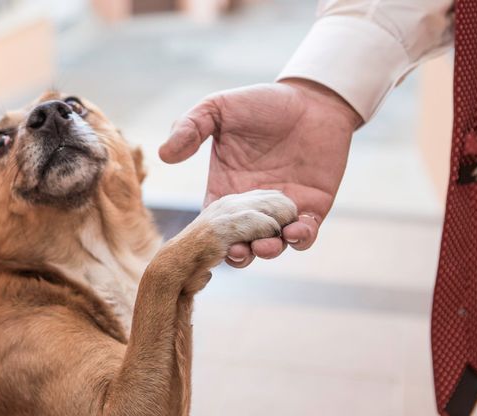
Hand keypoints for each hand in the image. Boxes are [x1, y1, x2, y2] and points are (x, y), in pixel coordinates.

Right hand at [159, 79, 361, 267]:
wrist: (311, 98)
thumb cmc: (262, 103)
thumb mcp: (218, 109)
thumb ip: (189, 127)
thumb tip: (164, 154)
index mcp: (226, 190)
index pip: (213, 226)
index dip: (209, 241)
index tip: (209, 245)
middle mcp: (253, 207)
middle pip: (241, 244)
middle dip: (239, 255)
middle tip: (239, 251)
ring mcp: (282, 211)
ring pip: (273, 245)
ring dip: (269, 251)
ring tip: (266, 245)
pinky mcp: (312, 208)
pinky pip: (306, 233)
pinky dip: (301, 238)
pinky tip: (296, 230)